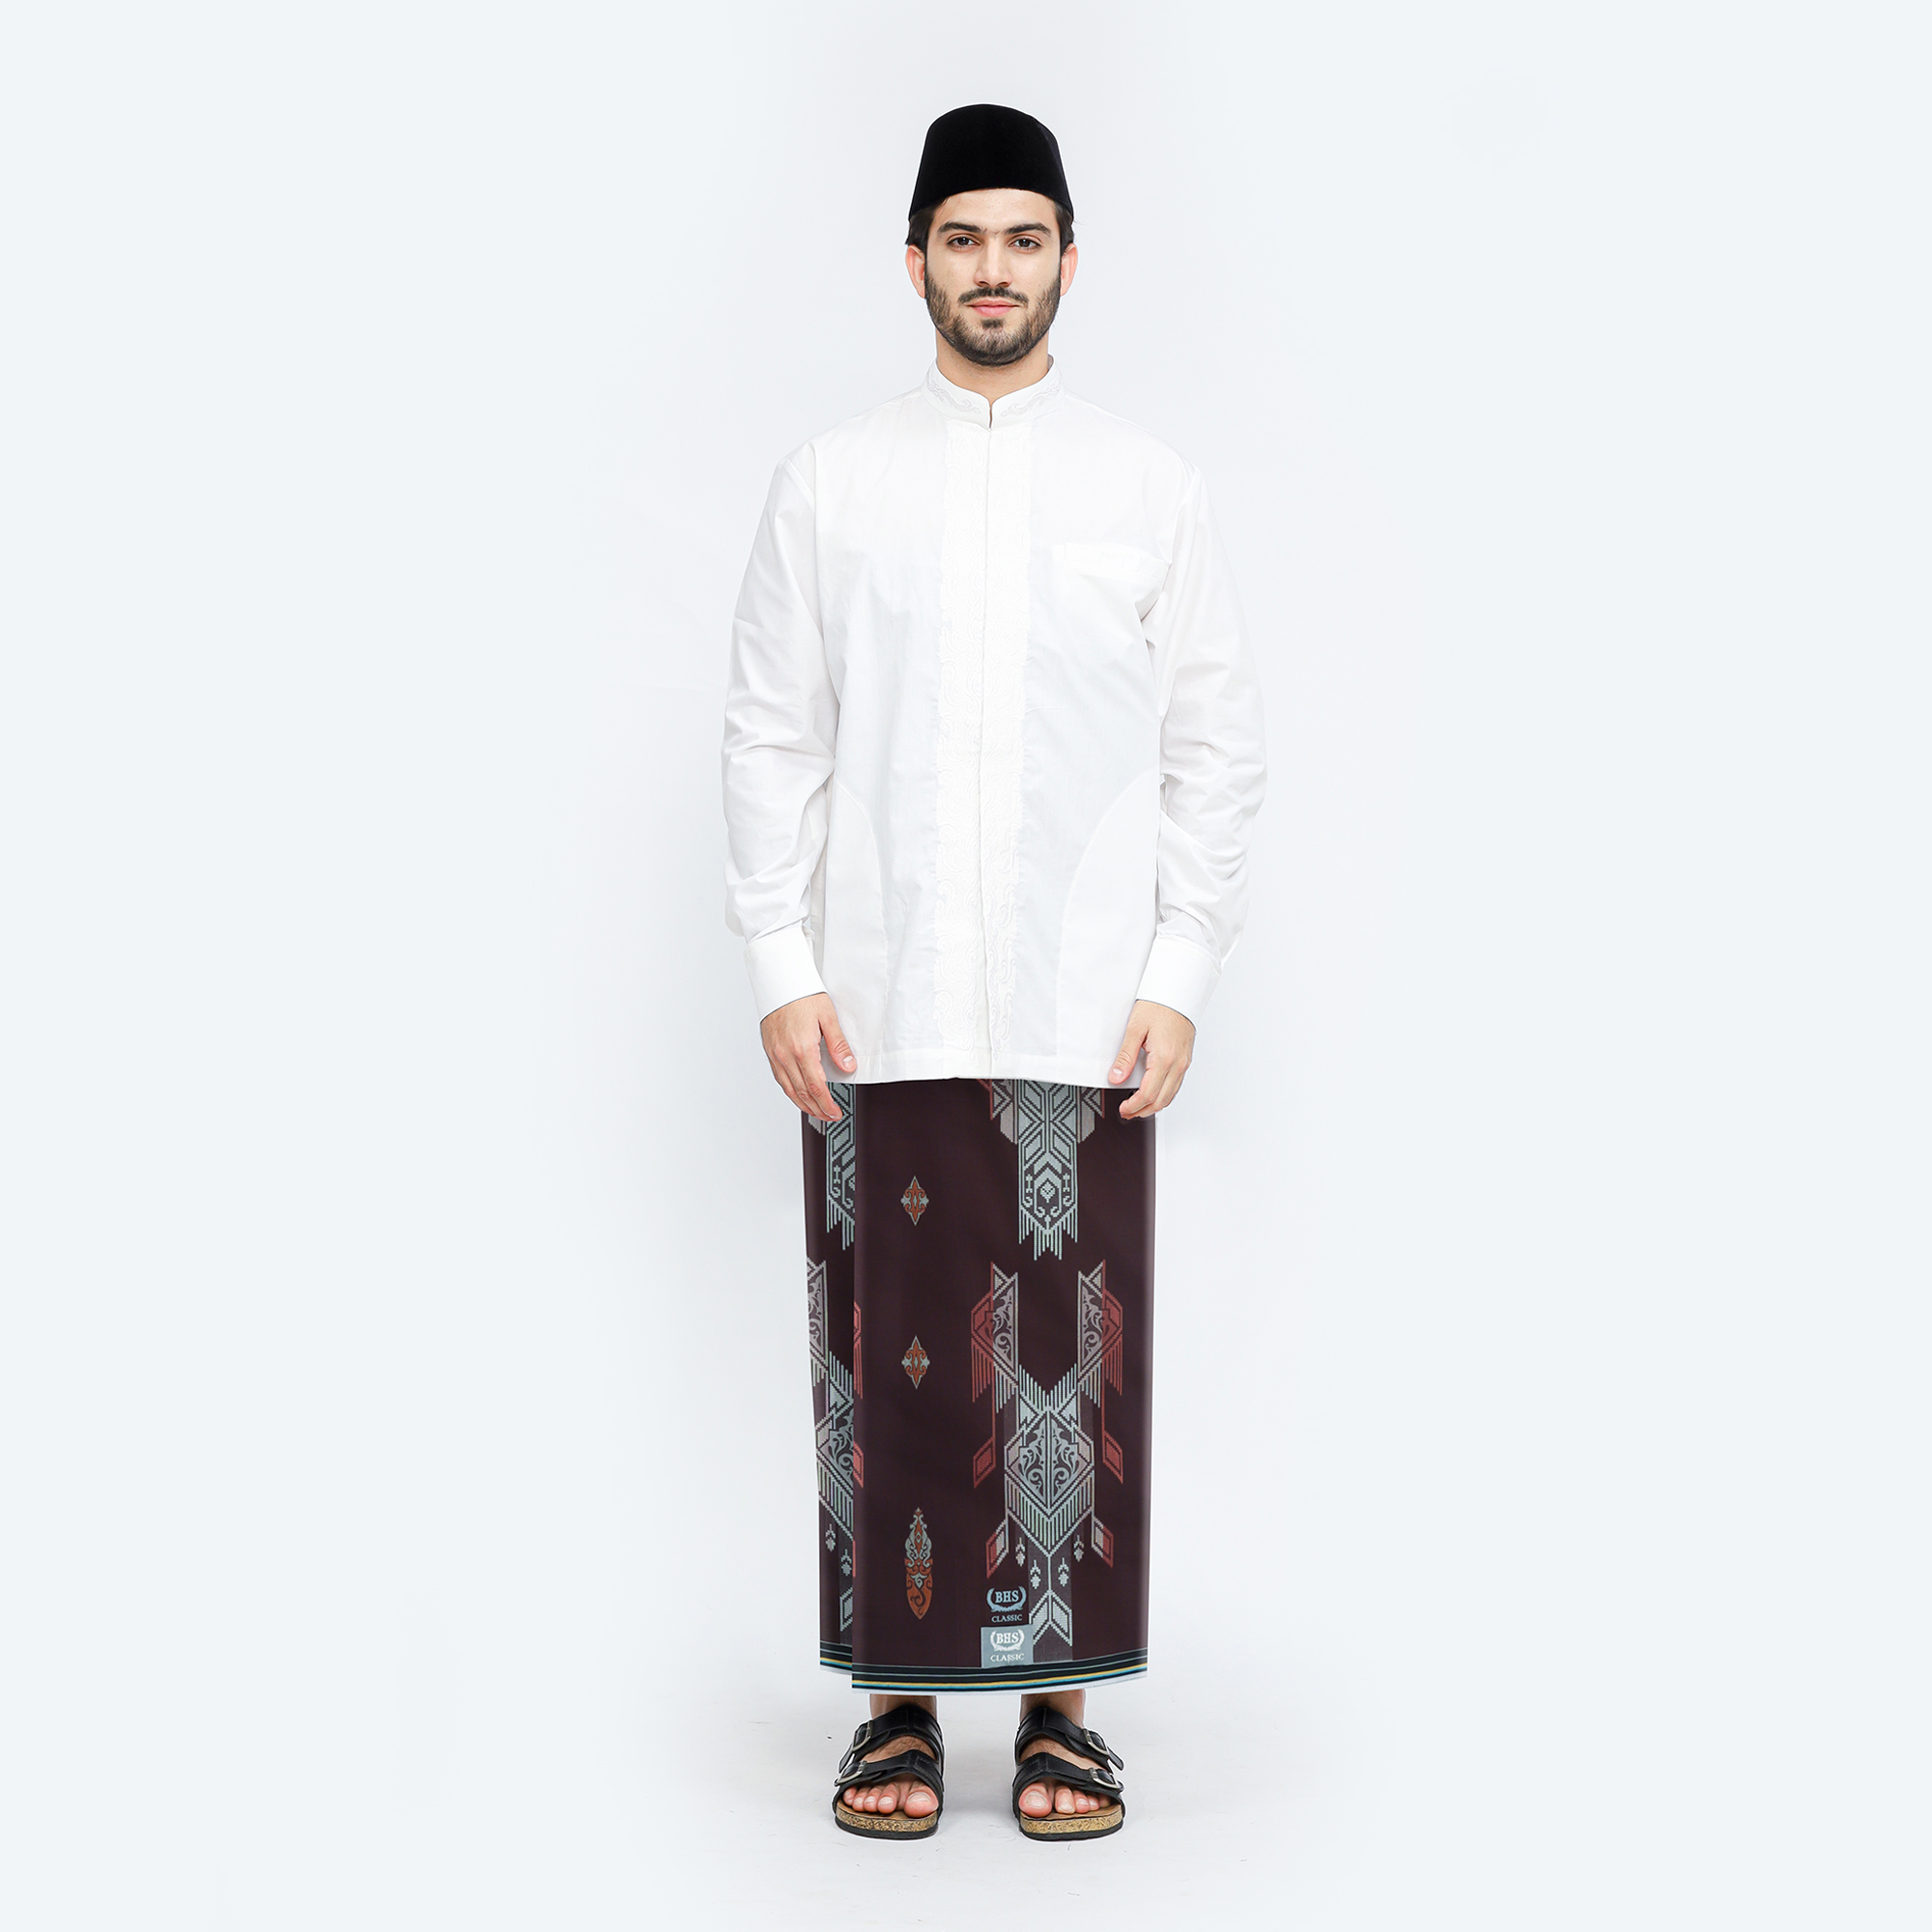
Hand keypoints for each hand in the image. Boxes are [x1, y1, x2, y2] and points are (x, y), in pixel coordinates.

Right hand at [760, 993, 857, 1120]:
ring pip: (788, 1089)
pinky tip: (797, 1094)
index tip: (835, 1112)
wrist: (779, 981)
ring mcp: (775, 1054)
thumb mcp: (828, 1017)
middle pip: (802, 1092)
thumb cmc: (802, 994)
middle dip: (817, 1109)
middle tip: (829, 1117)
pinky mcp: (769, 1050)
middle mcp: (785, 1055)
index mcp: (802, 1048)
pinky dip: (790, 1091)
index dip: (827, 1104)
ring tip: (815, 1112)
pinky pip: (779, 1078)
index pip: (816, 1087)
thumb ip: (838, 1044)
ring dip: (803, 1104)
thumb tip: (848, 1065)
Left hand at [1111, 1000, 1194, 1118]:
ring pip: (1171, 1096)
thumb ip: (1125, 1057)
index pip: (1148, 1093)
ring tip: (1138, 1107)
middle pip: (1161, 1100)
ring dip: (1154, 1106)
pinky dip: (1164, 1095)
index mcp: (1164, 1058)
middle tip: (1128, 1112)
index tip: (1124, 1108)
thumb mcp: (1134, 1029)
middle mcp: (1177, 1064)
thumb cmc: (1158, 1006)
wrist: (1177, 993)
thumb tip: (1116, 1078)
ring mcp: (1184, 1063)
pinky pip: (1176, 1085)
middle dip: (1143, 1111)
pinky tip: (1153, 1094)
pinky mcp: (1186, 1060)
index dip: (1134, 1106)